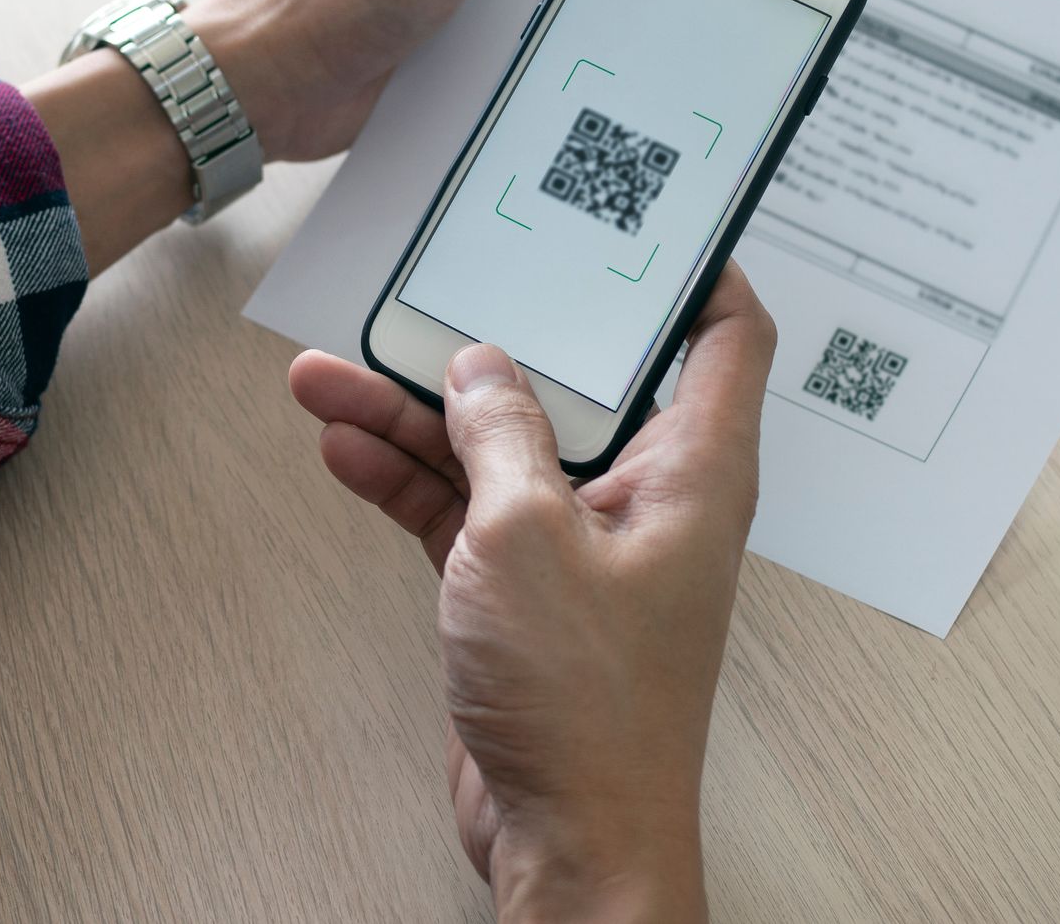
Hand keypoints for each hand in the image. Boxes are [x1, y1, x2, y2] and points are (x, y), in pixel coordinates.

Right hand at [289, 263, 775, 923]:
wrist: (567, 842)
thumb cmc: (588, 709)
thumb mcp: (527, 536)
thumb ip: (500, 435)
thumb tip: (482, 367)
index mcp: (693, 470)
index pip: (727, 335)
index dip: (697, 266)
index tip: (645, 217)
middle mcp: (649, 498)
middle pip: (577, 383)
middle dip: (497, 341)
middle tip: (436, 293)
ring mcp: (585, 545)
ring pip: (502, 447)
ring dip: (419, 416)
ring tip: (332, 378)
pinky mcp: (530, 590)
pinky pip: (468, 509)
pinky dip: (411, 481)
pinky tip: (347, 450)